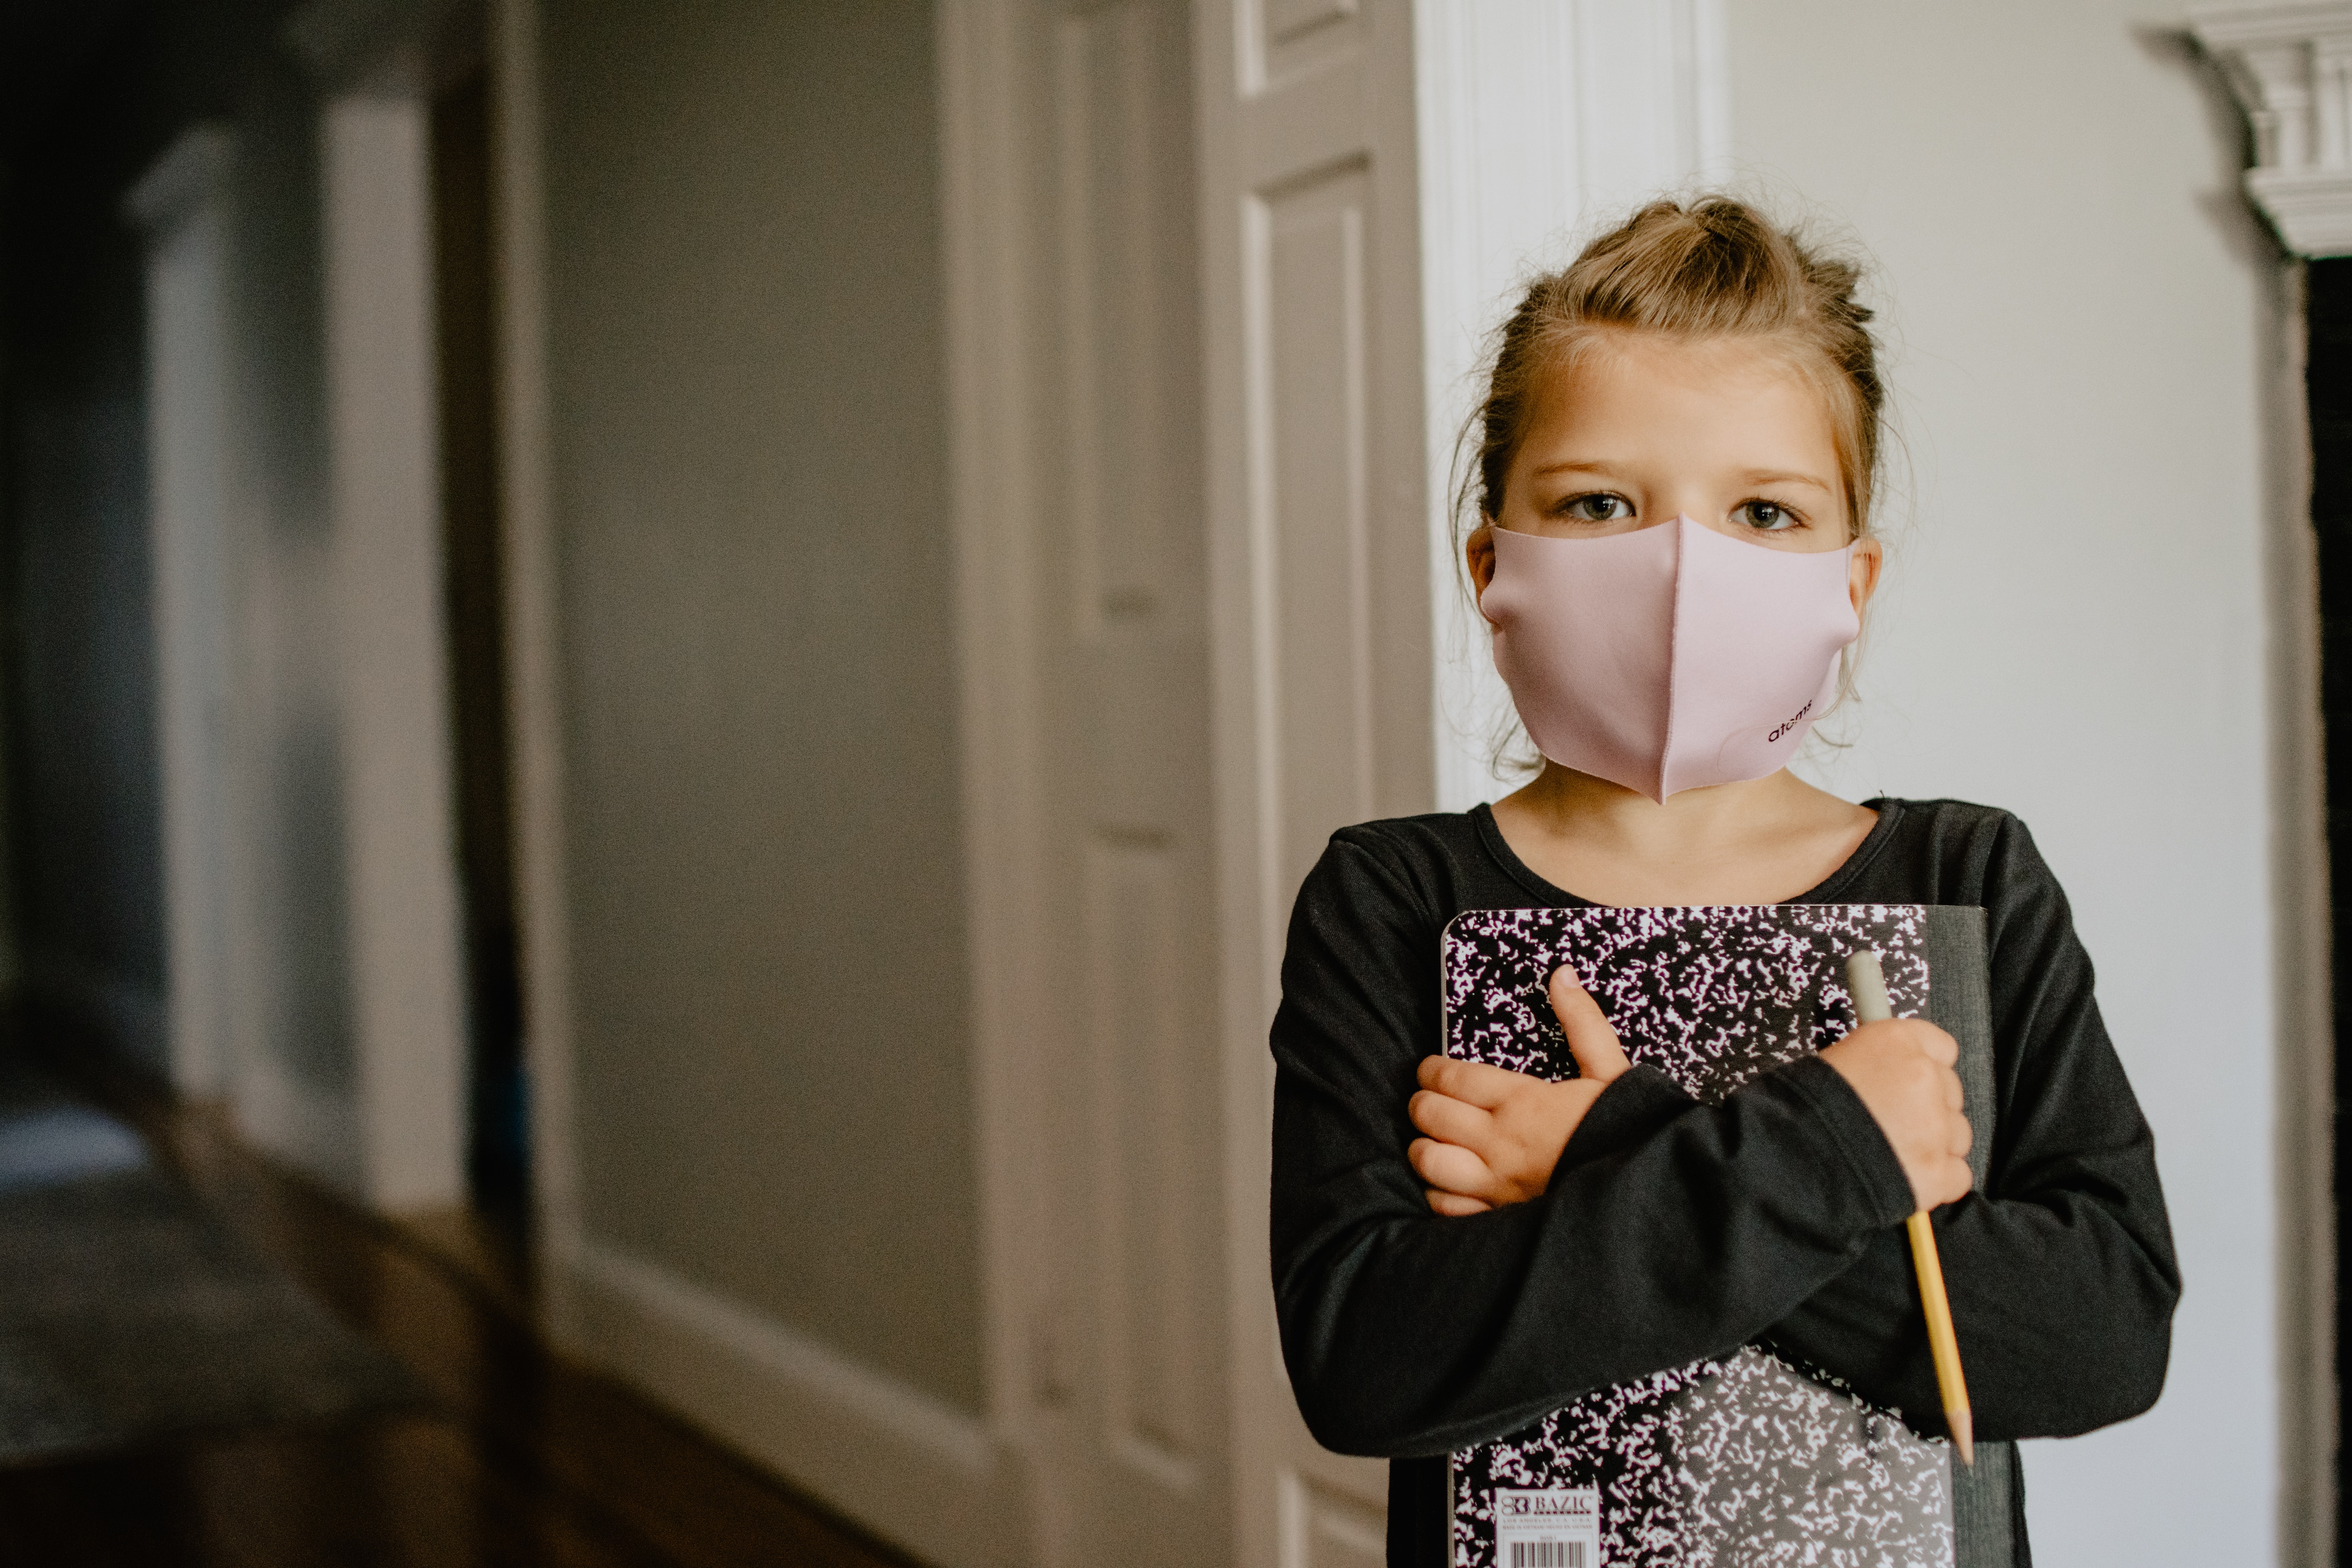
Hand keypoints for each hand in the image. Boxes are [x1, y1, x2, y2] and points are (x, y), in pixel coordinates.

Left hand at [1409, 967, 1631, 1215]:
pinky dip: (1439, 1193)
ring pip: (1429, 1161)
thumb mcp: (1612, 1072)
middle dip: (1423, 1103)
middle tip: (1429, 1099)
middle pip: (1431, 1115)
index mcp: (1523, 1103)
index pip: (1452, 1078)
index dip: (1432, 1070)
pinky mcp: (1499, 1217)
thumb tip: (1561, 975)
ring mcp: (1497, 1185)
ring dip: (1425, 1147)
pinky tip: (1450, 1183)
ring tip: (1435, 1139)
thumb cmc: (1631, 1131)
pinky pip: (1446, 1207)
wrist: (1650, 1193)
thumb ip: (1583, 1022)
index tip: (1430, 1068)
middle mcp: (1501, 1143)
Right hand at [1817, 1017, 1972, 1209]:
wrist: (1794, 1157)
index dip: (1926, 1067)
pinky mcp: (1939, 1170)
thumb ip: (1875, 1064)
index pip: (1940, 1047)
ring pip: (1958, 1134)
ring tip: (1891, 1154)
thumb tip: (1887, 1074)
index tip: (1913, 1081)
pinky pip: (1957, 1176)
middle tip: (1891, 1123)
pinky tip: (1903, 1177)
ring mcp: (1935, 1126)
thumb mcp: (1834, 1063)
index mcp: (1896, 1042)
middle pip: (1950, 1092)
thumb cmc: (1801, 1109)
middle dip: (1928, 1110)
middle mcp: (1923, 1077)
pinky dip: (1936, 1181)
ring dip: (1934, 1145)